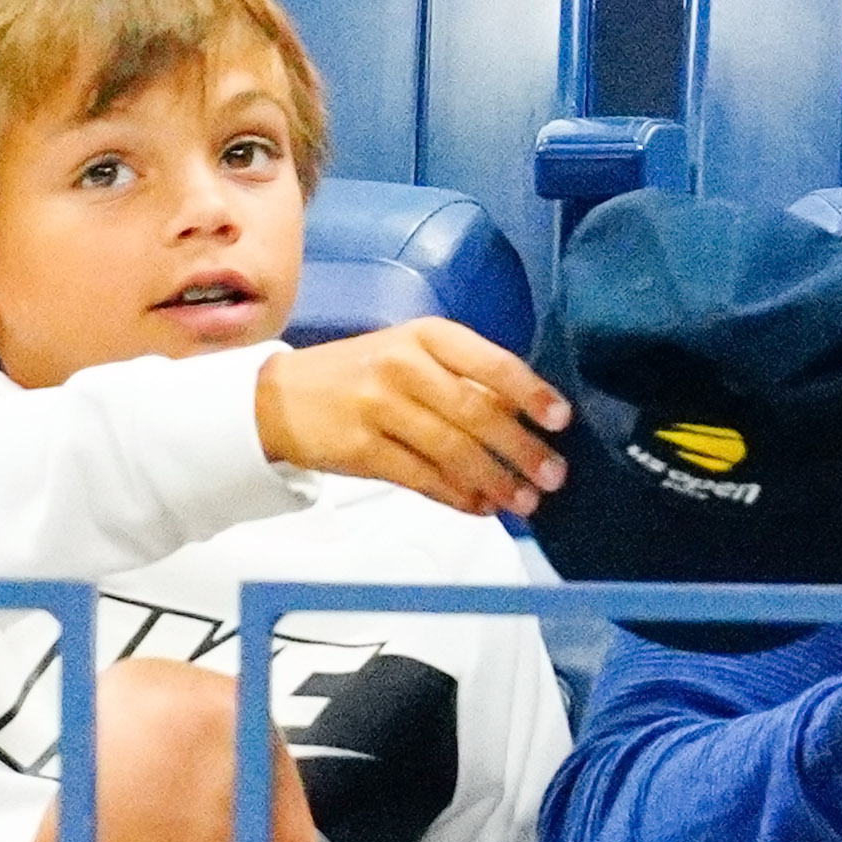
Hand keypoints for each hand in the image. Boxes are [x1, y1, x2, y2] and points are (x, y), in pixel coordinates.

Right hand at [256, 318, 571, 516]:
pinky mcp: (362, 447)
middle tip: (553, 475)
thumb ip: (462, 379)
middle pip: (476, 412)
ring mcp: (379, 406)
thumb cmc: (361, 375)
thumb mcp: (410, 355)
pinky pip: (422, 477)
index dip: (530, 393)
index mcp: (426, 335)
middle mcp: (403, 365)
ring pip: (452, 450)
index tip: (561, 419)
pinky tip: (481, 506)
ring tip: (524, 502)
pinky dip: (457, 495)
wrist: (280, 397)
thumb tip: (524, 420)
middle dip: (521, 449)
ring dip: (495, 480)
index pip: (490, 362)